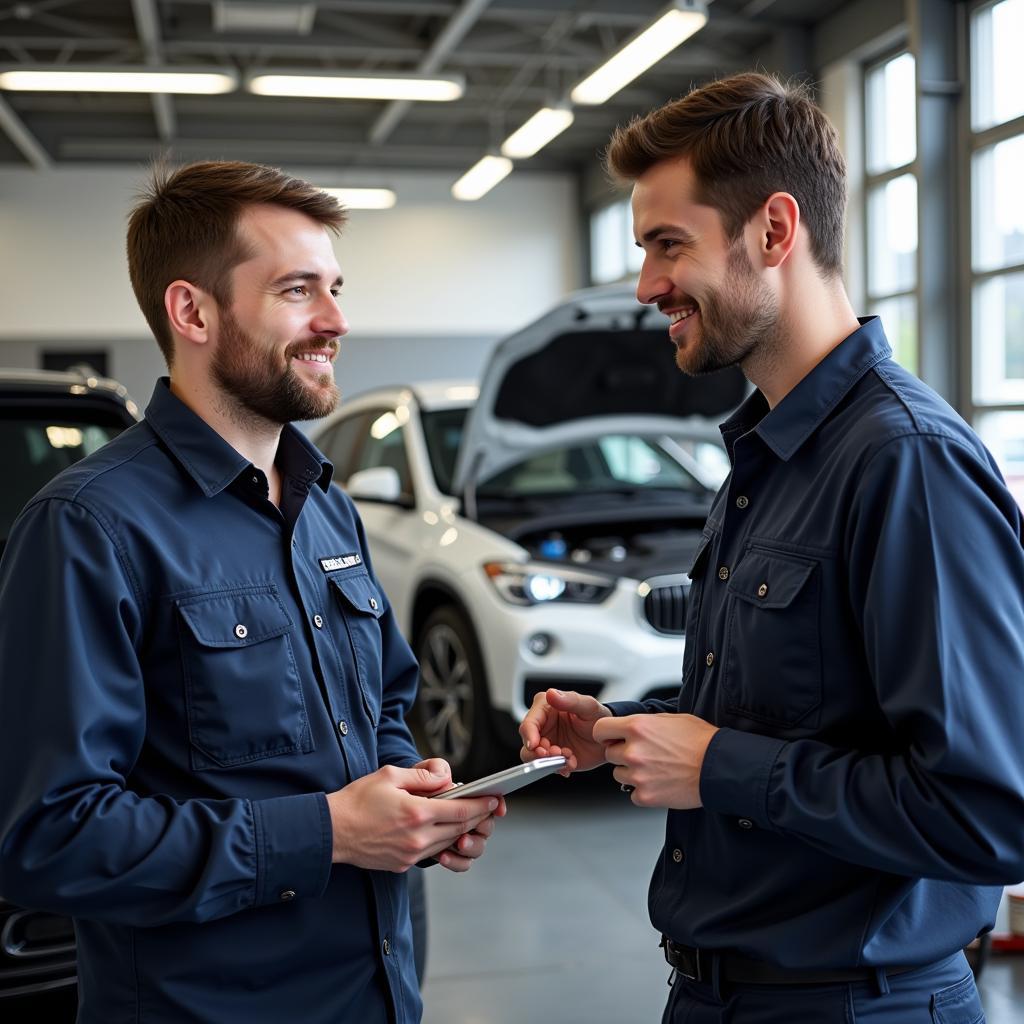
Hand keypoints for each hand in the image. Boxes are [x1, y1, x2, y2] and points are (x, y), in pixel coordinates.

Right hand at [327, 759, 504, 872]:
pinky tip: (440, 828)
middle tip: (488, 806)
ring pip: (448, 842)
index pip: (461, 811)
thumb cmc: (358, 800)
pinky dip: (441, 839)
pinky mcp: (402, 864)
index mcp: (417, 814)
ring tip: (466, 815)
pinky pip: (431, 851)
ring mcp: (410, 854)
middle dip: (477, 817)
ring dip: (460, 829)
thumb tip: (446, 780)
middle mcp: (418, 838)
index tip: (495, 799)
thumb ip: (422, 777)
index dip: (482, 805)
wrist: (331, 831)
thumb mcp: (390, 775)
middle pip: (459, 829)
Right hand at [519, 688, 611, 773]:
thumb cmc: (599, 717)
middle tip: (557, 753)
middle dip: (540, 752)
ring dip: (549, 761)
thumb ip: (570, 700)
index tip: (535, 745)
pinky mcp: (553, 757)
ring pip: (534, 756)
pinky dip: (559, 767)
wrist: (610, 739)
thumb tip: (551, 694)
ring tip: (568, 758)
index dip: (529, 735)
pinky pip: (547, 766)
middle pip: (528, 742)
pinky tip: (572, 762)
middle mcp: (543, 725)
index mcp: (546, 708)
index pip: (529, 722)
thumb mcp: (588, 706)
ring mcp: (548, 742)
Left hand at [592, 713, 717, 808]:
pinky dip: (643, 791)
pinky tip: (660, 783)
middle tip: (645, 755)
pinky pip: (633, 794)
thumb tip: (628, 726)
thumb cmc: (700, 741)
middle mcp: (633, 751)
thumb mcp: (669, 719)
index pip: (600, 729)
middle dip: (622, 753)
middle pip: (609, 753)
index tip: (611, 738)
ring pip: (618, 774)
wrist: (719, 767)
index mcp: (637, 727)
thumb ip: (644, 722)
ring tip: (655, 769)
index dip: (605, 734)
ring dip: (631, 772)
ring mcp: (638, 775)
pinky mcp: (645, 796)